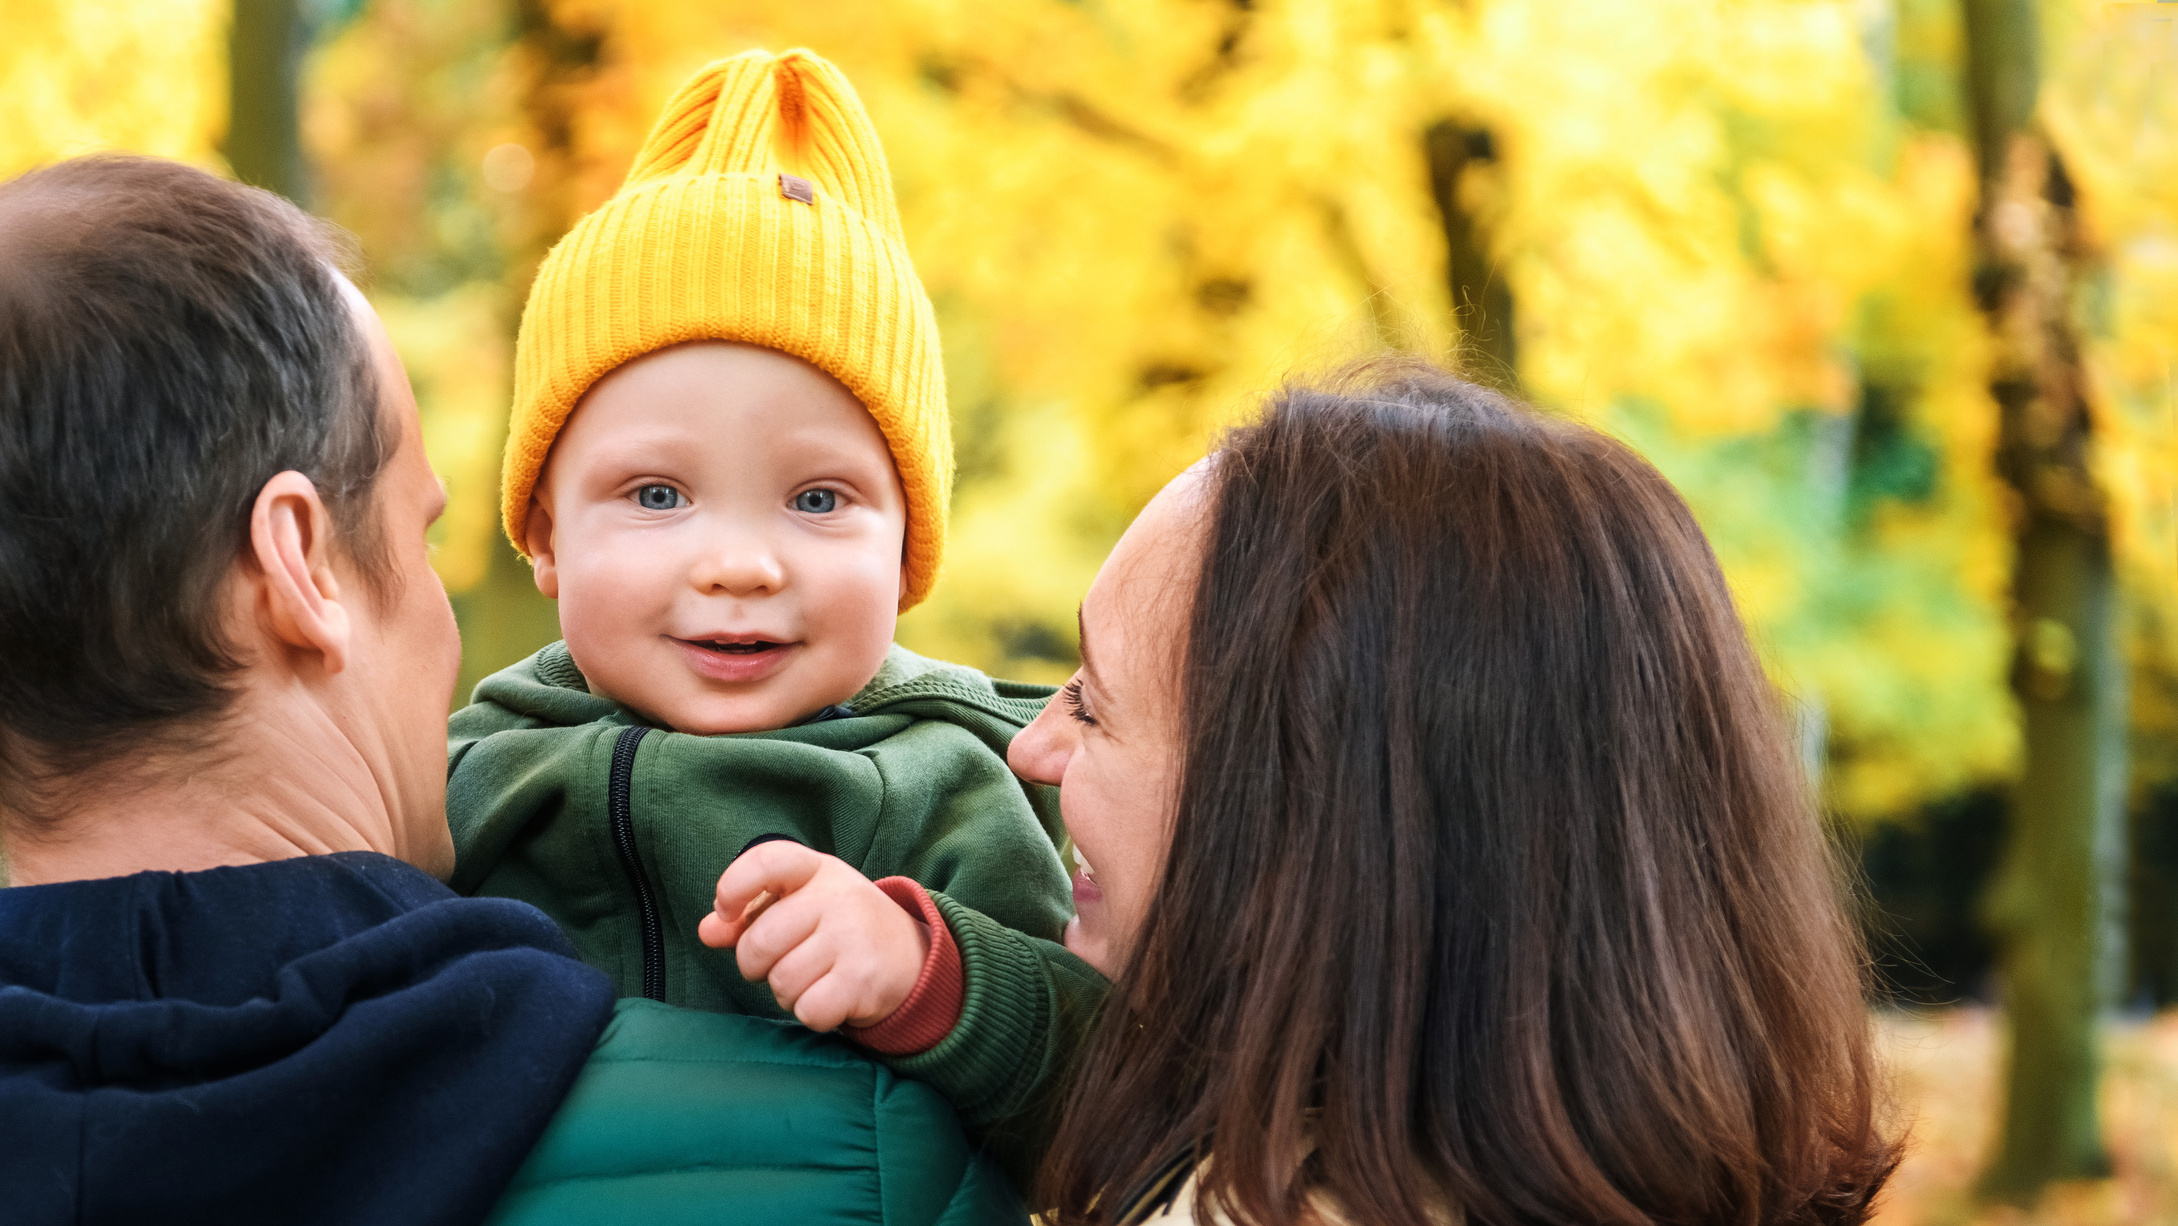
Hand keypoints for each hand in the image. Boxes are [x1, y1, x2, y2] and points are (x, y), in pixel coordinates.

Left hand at [697, 840, 929, 1031]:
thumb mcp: (802, 907)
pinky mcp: (864, 979)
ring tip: (816, 979)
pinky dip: (813, 1015)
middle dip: (758, 967)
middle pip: (758, 944)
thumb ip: (751, 915)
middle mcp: (837, 897)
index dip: (734, 887)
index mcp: (817, 870)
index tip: (726, 912)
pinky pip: (807, 1010)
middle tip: (786, 963)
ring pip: (781, 982)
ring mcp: (853, 936)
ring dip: (788, 994)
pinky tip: (833, 998)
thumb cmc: (842, 929)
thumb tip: (707, 931)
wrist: (912, 957)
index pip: (767, 861)